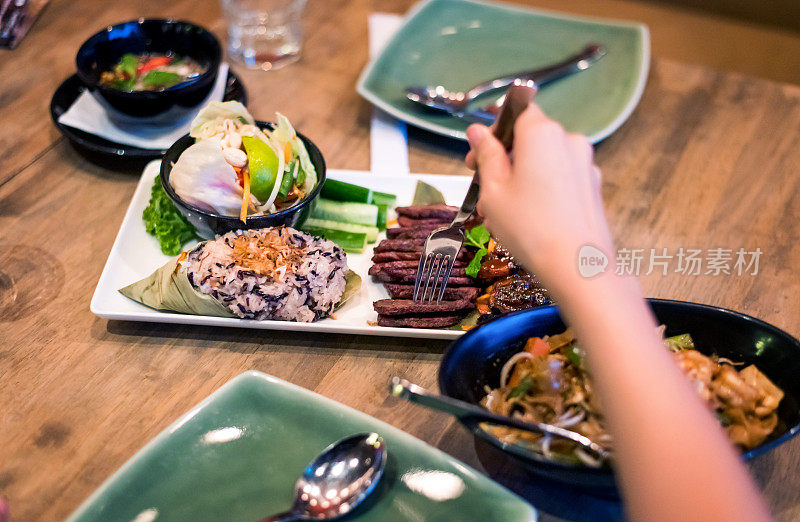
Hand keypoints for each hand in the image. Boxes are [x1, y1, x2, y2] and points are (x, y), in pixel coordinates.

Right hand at [466, 103, 612, 292]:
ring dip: (521, 180)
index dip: (495, 131)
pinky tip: (529, 222)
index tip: (477, 158)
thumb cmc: (529, 227)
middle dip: (504, 161)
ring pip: (544, 163)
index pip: (517, 111)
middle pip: (530, 139)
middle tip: (483, 193)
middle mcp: (569, 140)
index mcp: (542, 133)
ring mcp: (586, 164)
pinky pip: (560, 179)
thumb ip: (486, 155)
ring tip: (502, 215)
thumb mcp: (494, 191)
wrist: (578, 268)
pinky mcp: (594, 187)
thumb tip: (478, 131)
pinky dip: (542, 191)